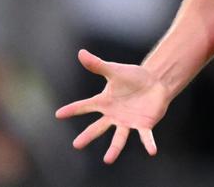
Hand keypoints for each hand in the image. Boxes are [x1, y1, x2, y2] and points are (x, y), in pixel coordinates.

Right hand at [55, 49, 171, 163]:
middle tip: (76, 145)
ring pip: (119, 137)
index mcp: (105, 102)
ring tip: (108, 159)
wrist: (155, 82)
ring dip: (114, 149)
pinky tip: (152, 151)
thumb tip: (80, 52)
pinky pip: (145, 136)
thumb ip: (98, 65)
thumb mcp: (115, 70)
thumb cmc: (133, 77)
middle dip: (88, 136)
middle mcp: (113, 115)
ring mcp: (127, 122)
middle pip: (98, 127)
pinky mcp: (144, 125)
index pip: (85, 106)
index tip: (58, 114)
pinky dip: (148, 143)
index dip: (72, 109)